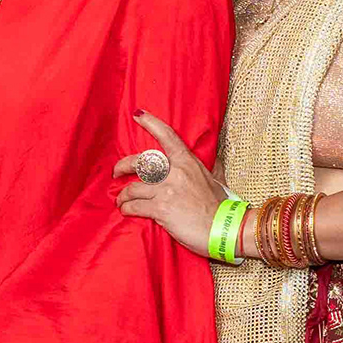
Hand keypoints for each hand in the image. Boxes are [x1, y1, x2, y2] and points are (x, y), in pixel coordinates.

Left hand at [111, 111, 222, 252]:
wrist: (225, 227)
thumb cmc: (220, 206)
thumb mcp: (214, 180)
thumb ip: (203, 170)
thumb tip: (209, 165)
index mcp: (187, 162)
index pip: (167, 136)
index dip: (151, 123)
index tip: (138, 115)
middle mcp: (175, 172)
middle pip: (139, 162)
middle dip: (122, 166)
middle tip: (116, 173)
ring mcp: (167, 190)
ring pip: (132, 188)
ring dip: (123, 195)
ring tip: (121, 200)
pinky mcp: (161, 209)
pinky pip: (135, 206)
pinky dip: (127, 209)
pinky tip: (127, 211)